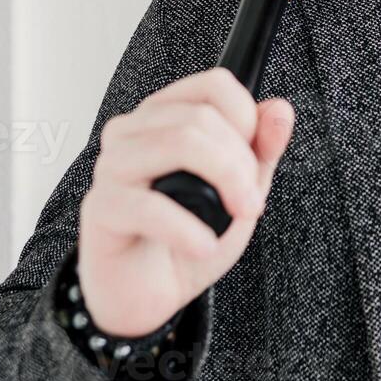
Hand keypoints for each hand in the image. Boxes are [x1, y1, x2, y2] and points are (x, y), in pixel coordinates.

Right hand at [76, 67, 293, 337]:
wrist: (148, 294)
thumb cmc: (186, 237)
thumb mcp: (239, 192)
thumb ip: (261, 150)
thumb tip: (279, 110)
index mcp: (165, 116)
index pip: (214, 86)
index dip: (247, 119)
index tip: (257, 158)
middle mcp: (133, 131)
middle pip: (200, 117)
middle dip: (240, 163)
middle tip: (251, 202)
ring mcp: (113, 166)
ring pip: (178, 143)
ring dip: (224, 184)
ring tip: (236, 217)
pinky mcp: (101, 207)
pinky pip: (149, 204)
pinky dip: (187, 228)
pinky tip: (203, 245)